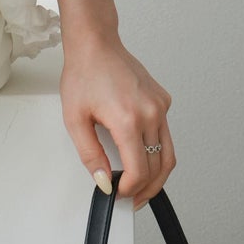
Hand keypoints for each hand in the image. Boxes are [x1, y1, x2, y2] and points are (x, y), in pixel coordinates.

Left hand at [59, 30, 175, 210]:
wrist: (95, 44)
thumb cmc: (83, 74)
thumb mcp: (75, 119)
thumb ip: (90, 155)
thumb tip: (104, 181)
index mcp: (128, 119)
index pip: (139, 170)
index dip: (130, 190)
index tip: (119, 194)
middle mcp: (150, 113)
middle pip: (159, 166)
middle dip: (146, 189)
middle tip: (132, 199)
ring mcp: (160, 106)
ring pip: (168, 152)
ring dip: (157, 175)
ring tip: (141, 186)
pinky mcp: (163, 100)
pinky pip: (164, 133)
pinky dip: (156, 148)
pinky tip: (139, 151)